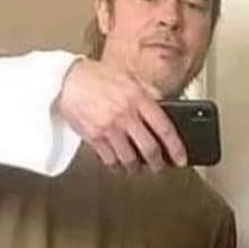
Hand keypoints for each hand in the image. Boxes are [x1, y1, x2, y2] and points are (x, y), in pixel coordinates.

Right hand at [56, 58, 185, 172]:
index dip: (176, 148)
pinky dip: (116, 166)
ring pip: (130, 159)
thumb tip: (164, 114)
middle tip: (160, 169)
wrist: (67, 79)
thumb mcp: (130, 80)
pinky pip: (110, 160)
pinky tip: (119, 166)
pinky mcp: (94, 137)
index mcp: (139, 99)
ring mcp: (110, 128)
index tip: (181, 159)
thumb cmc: (99, 78)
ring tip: (138, 169)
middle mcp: (126, 115)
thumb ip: (147, 97)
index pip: (165, 129)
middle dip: (158, 165)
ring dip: (136, 168)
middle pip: (150, 149)